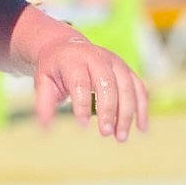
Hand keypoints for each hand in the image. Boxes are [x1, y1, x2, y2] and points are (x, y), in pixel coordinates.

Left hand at [32, 31, 149, 140]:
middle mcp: (98, 58)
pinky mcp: (127, 70)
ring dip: (127, 113)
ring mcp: (116, 62)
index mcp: (75, 59)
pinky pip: (139, 88)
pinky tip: (141, 128)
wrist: (67, 47)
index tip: (82, 125)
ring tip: (121, 137)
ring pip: (127, 87)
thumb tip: (45, 128)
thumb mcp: (43, 82)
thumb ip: (44, 103)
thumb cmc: (55, 69)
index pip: (80, 82)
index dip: (82, 104)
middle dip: (109, 110)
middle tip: (105, 133)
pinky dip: (142, 108)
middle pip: (108, 84)